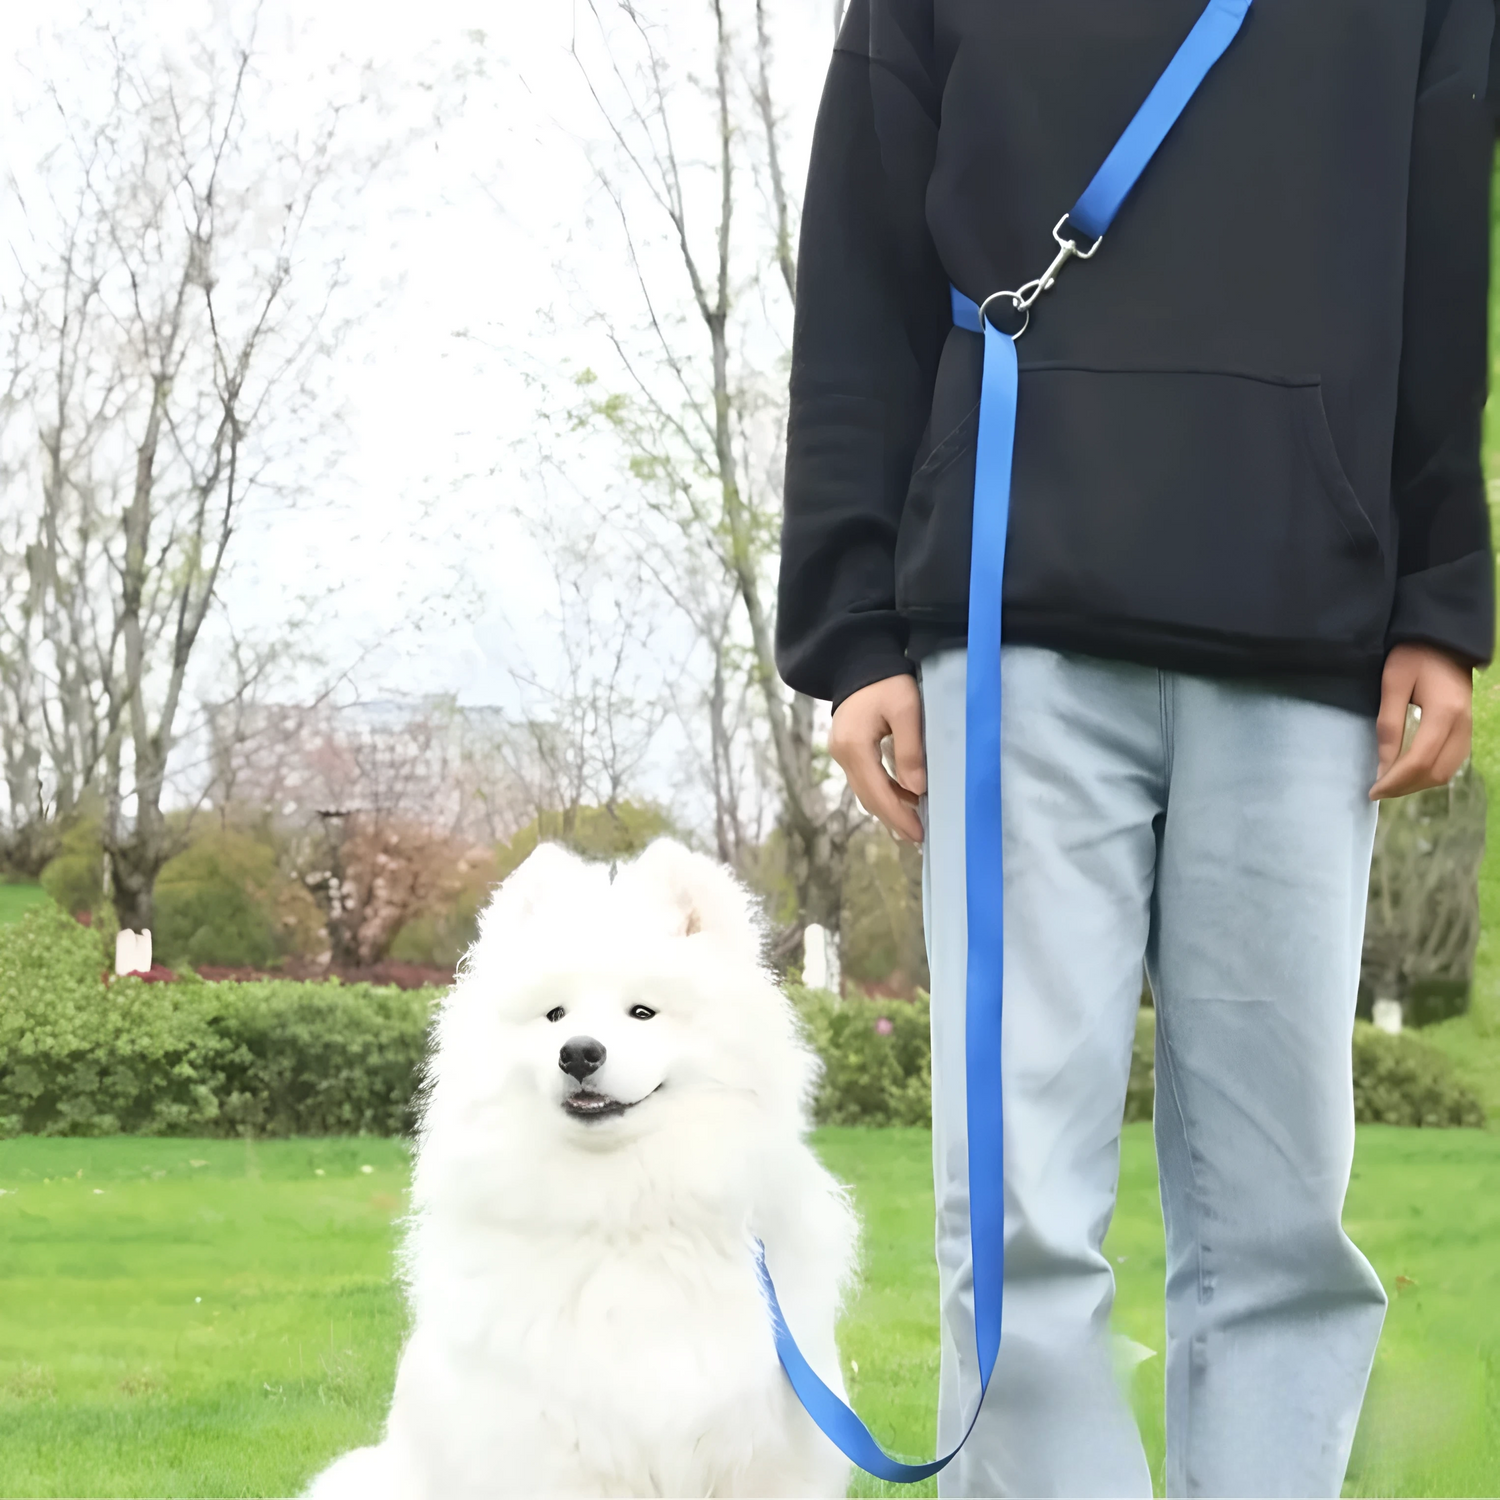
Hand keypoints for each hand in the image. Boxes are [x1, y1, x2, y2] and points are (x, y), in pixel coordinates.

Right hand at [828, 674, 925, 841]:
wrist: (860, 662)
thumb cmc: (887, 682)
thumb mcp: (906, 710)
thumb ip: (910, 750)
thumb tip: (916, 790)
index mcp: (854, 747)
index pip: (877, 793)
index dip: (898, 816)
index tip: (919, 834)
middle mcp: (842, 755)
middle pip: (868, 798)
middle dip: (894, 819)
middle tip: (920, 836)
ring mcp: (842, 754)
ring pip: (866, 792)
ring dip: (889, 809)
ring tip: (913, 824)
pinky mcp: (847, 750)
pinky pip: (865, 780)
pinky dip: (884, 794)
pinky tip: (903, 799)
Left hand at [1369, 644, 1472, 799]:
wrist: (1444, 641)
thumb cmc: (1414, 656)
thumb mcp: (1393, 683)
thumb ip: (1389, 724)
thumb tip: (1384, 765)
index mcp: (1445, 713)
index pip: (1420, 760)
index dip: (1395, 781)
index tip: (1372, 791)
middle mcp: (1463, 725)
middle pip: (1437, 772)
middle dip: (1405, 787)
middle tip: (1377, 790)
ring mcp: (1468, 728)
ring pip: (1447, 771)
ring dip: (1418, 783)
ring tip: (1390, 785)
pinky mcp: (1466, 728)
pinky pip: (1451, 761)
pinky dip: (1430, 773)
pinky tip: (1409, 772)